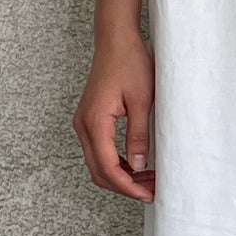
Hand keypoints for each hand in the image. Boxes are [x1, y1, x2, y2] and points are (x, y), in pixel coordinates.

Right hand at [73, 26, 154, 202]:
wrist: (116, 40)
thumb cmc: (130, 63)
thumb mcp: (143, 101)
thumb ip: (139, 136)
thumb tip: (139, 166)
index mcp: (95, 122)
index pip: (108, 167)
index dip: (128, 186)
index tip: (148, 194)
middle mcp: (83, 125)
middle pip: (99, 171)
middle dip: (125, 186)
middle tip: (152, 190)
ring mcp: (84, 123)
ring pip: (97, 163)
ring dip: (120, 176)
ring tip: (148, 180)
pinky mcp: (89, 120)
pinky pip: (98, 151)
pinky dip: (116, 164)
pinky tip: (137, 165)